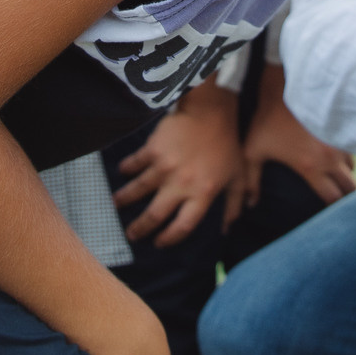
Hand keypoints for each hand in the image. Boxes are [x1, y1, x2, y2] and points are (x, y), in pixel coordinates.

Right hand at [114, 85, 241, 246]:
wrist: (211, 111)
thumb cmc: (227, 144)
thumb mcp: (238, 175)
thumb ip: (234, 203)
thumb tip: (228, 228)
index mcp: (202, 193)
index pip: (183, 225)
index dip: (169, 238)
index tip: (160, 243)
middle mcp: (181, 184)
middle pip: (155, 215)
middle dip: (140, 228)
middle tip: (131, 234)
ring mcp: (164, 167)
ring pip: (137, 191)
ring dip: (125, 200)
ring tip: (117, 204)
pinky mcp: (152, 150)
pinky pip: (134, 164)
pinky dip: (126, 169)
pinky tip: (122, 172)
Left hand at [226, 68, 355, 223]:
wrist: (284, 89)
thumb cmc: (266, 121)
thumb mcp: (252, 151)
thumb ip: (251, 181)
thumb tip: (250, 204)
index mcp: (311, 168)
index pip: (332, 198)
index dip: (332, 209)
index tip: (327, 213)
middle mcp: (330, 158)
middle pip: (350, 187)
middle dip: (346, 197)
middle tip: (339, 203)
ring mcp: (338, 143)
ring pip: (353, 169)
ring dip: (346, 176)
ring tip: (337, 182)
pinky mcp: (341, 130)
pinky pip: (351, 152)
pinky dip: (346, 160)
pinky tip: (337, 162)